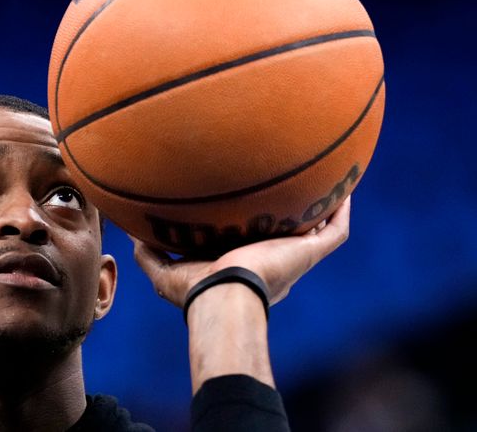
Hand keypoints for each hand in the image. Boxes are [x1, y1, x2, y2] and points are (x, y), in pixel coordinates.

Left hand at [133, 196, 350, 307]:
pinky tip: (344, 187)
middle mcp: (276, 259)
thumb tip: (132, 230)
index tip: (253, 200)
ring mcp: (296, 256)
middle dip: (295, 212)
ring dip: (324, 207)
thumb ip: (148, 252)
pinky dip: (342, 210)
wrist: (222, 299)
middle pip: (292, 233)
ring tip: (327, 178)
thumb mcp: (165, 273)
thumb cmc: (196, 293)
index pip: (258, 242)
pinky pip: (336, 230)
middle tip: (292, 183)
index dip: (259, 223)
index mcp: (247, 265)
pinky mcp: (309, 253)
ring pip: (318, 230)